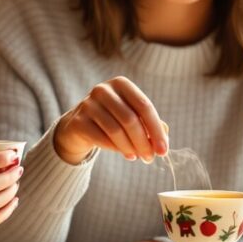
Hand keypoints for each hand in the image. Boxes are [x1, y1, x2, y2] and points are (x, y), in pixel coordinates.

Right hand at [53, 77, 167, 164]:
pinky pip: (102, 139)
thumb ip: (151, 125)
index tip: (163, 150)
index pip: (144, 105)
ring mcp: (88, 104)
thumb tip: (164, 138)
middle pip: (130, 119)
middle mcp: (103, 90)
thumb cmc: (113, 120)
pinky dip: (117, 149)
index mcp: (121, 84)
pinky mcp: (78, 121)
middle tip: (150, 158)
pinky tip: (127, 154)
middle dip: (144, 142)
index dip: (156, 129)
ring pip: (116, 131)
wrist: (80, 126)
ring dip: (131, 148)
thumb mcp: (133, 116)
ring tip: (138, 157)